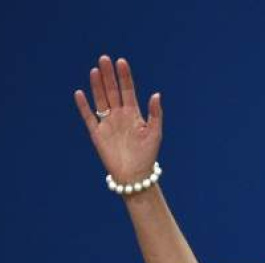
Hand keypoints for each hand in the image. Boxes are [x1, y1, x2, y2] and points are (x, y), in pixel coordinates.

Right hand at [74, 55, 162, 182]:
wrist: (135, 174)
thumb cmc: (148, 154)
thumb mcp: (155, 132)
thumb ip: (155, 113)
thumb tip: (156, 93)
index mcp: (134, 114)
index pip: (128, 90)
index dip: (125, 76)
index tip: (121, 62)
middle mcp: (119, 115)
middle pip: (112, 91)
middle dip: (109, 75)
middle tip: (104, 58)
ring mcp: (107, 123)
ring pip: (100, 100)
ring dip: (97, 85)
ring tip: (95, 70)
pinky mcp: (97, 133)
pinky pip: (89, 117)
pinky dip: (84, 106)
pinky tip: (80, 93)